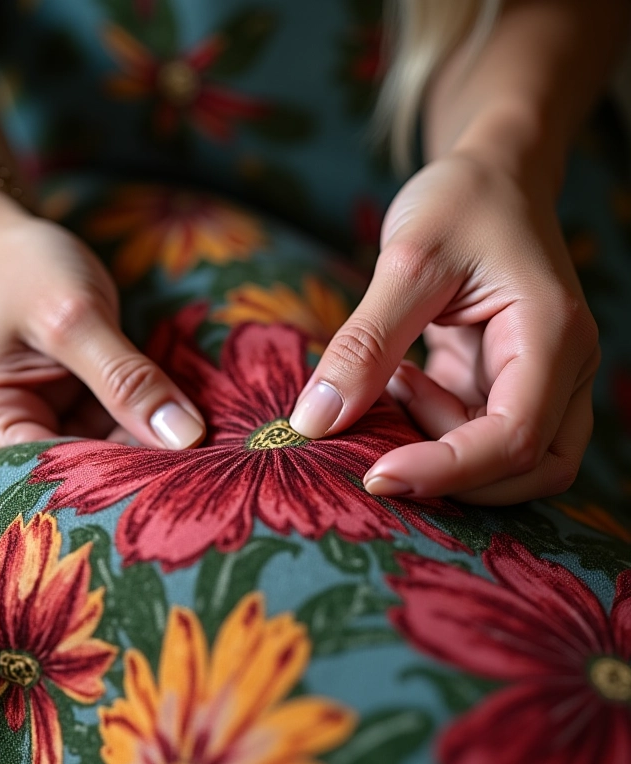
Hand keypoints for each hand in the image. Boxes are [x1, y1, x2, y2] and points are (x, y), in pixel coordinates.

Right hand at [0, 191, 204, 458]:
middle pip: (87, 472)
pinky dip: (151, 423)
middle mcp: (3, 440)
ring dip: (156, 445)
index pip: (63, 474)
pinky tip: (190, 422)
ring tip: (214, 443)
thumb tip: (186, 438)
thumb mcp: (74, 316)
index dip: (128, 477)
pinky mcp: (69, 413)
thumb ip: (127, 379)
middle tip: (215, 462)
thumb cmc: (23, 267)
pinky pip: (117, 430)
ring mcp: (40, 427)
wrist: (3, 238)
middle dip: (148, 464)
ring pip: (110, 454)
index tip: (194, 470)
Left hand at [289, 153, 599, 504]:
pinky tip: (399, 378)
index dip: (447, 471)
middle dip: (450, 474)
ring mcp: (535, 378)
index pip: (515, 437)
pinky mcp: (500, 380)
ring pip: (500, 461)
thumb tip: (314, 422)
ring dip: (435, 445)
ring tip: (392, 379)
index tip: (375, 475)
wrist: (490, 175)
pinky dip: (427, 425)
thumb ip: (364, 343)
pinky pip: (471, 432)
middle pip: (526, 469)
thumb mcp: (407, 262)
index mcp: (551, 336)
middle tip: (378, 437)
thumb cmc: (461, 201)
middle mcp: (560, 368)